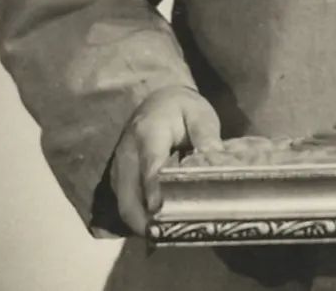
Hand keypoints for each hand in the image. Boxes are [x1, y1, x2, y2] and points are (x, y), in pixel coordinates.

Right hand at [109, 85, 221, 234]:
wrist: (156, 100)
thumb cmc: (181, 108)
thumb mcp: (199, 113)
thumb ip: (206, 136)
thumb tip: (216, 161)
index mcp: (148, 132)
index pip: (149, 166)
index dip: (153, 191)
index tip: (159, 212)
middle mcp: (127, 153)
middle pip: (128, 195)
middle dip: (144, 220)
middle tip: (167, 234)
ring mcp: (119, 168)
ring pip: (124, 204)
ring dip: (141, 223)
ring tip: (166, 234)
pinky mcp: (119, 179)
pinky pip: (125, 204)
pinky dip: (138, 218)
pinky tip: (159, 225)